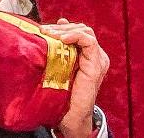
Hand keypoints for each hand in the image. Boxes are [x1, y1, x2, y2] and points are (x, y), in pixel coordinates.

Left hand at [45, 20, 108, 137]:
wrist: (71, 116)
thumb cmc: (63, 94)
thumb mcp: (58, 67)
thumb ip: (59, 50)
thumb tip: (53, 31)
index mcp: (88, 56)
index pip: (78, 31)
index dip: (63, 27)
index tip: (46, 28)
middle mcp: (96, 56)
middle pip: (82, 29)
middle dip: (62, 28)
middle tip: (45, 30)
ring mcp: (98, 60)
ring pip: (86, 32)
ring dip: (66, 30)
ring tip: (51, 34)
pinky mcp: (96, 65)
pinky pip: (89, 42)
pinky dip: (75, 36)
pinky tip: (63, 39)